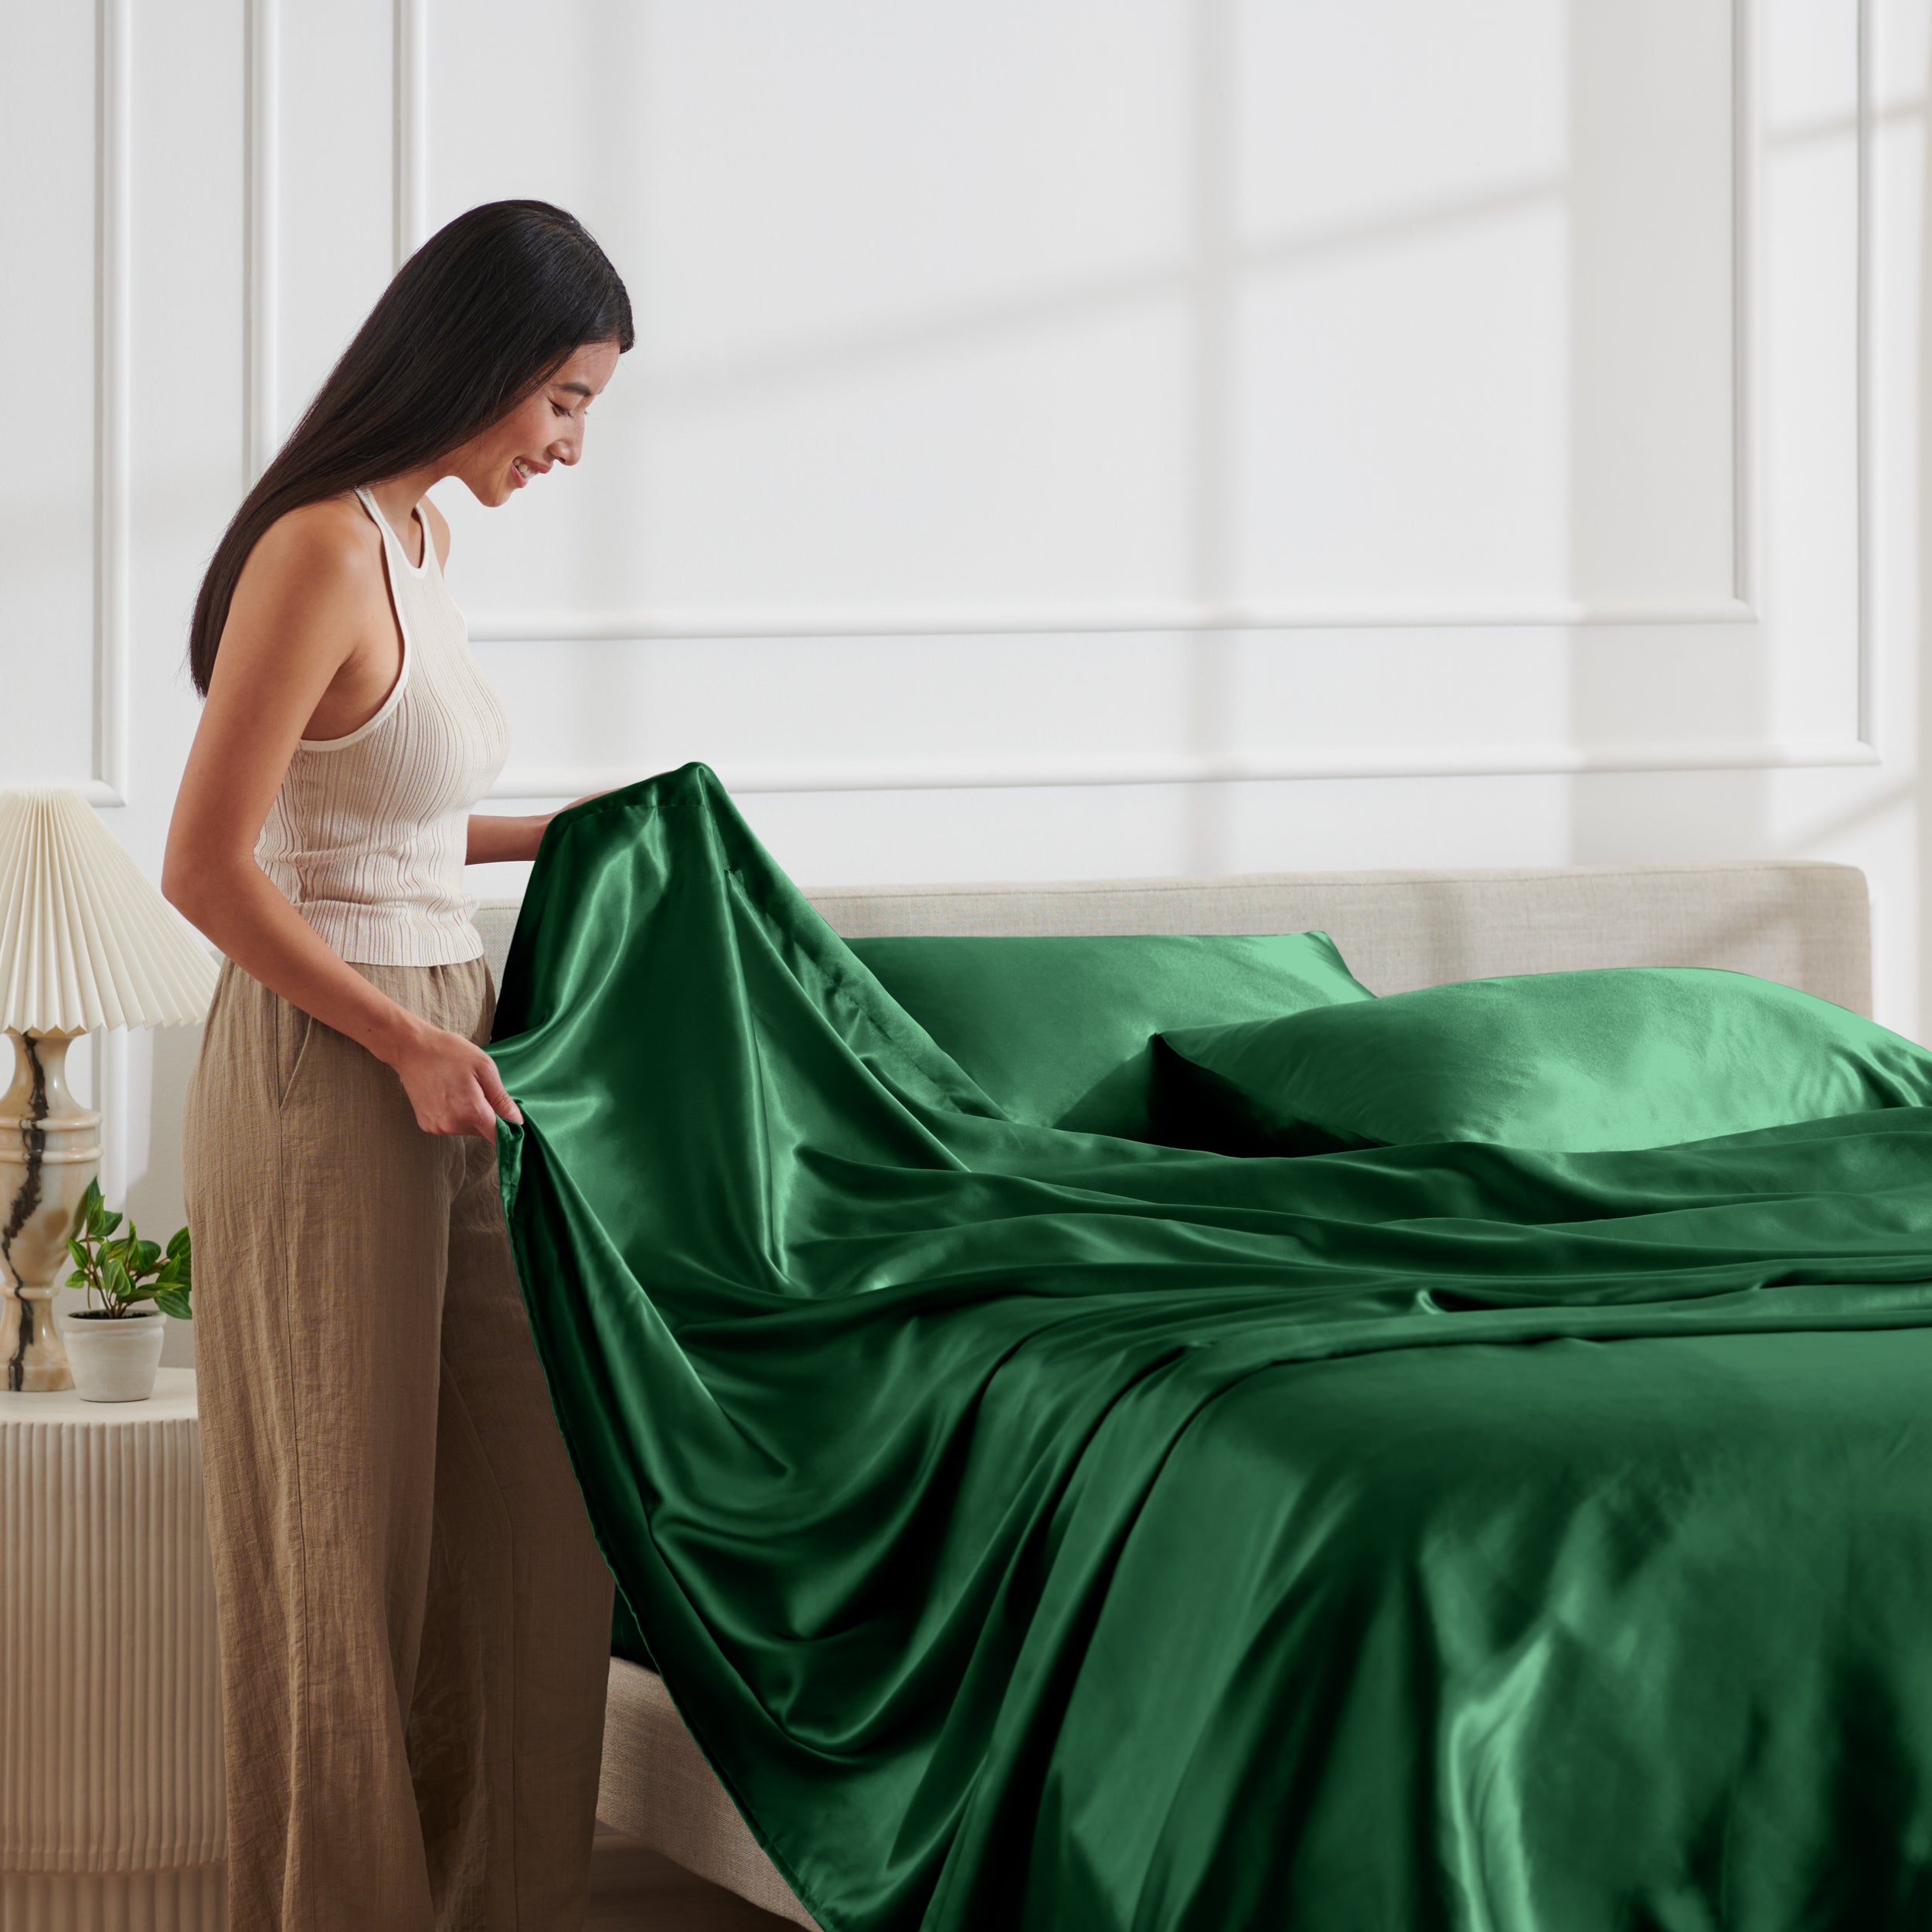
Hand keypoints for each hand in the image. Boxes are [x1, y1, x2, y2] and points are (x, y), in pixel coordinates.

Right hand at [389, 1024, 523, 1139]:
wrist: (411, 1049)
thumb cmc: (449, 1053)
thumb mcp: (484, 1068)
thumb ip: (501, 1098)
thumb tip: (516, 1121)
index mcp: (470, 1111)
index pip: (497, 1137)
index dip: (508, 1129)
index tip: (510, 1118)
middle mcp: (452, 1125)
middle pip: (482, 1132)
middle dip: (488, 1116)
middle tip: (480, 1089)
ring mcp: (437, 1126)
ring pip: (466, 1129)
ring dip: (471, 1115)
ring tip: (461, 1089)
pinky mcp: (426, 1125)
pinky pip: (450, 1125)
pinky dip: (455, 1115)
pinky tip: (448, 1095)